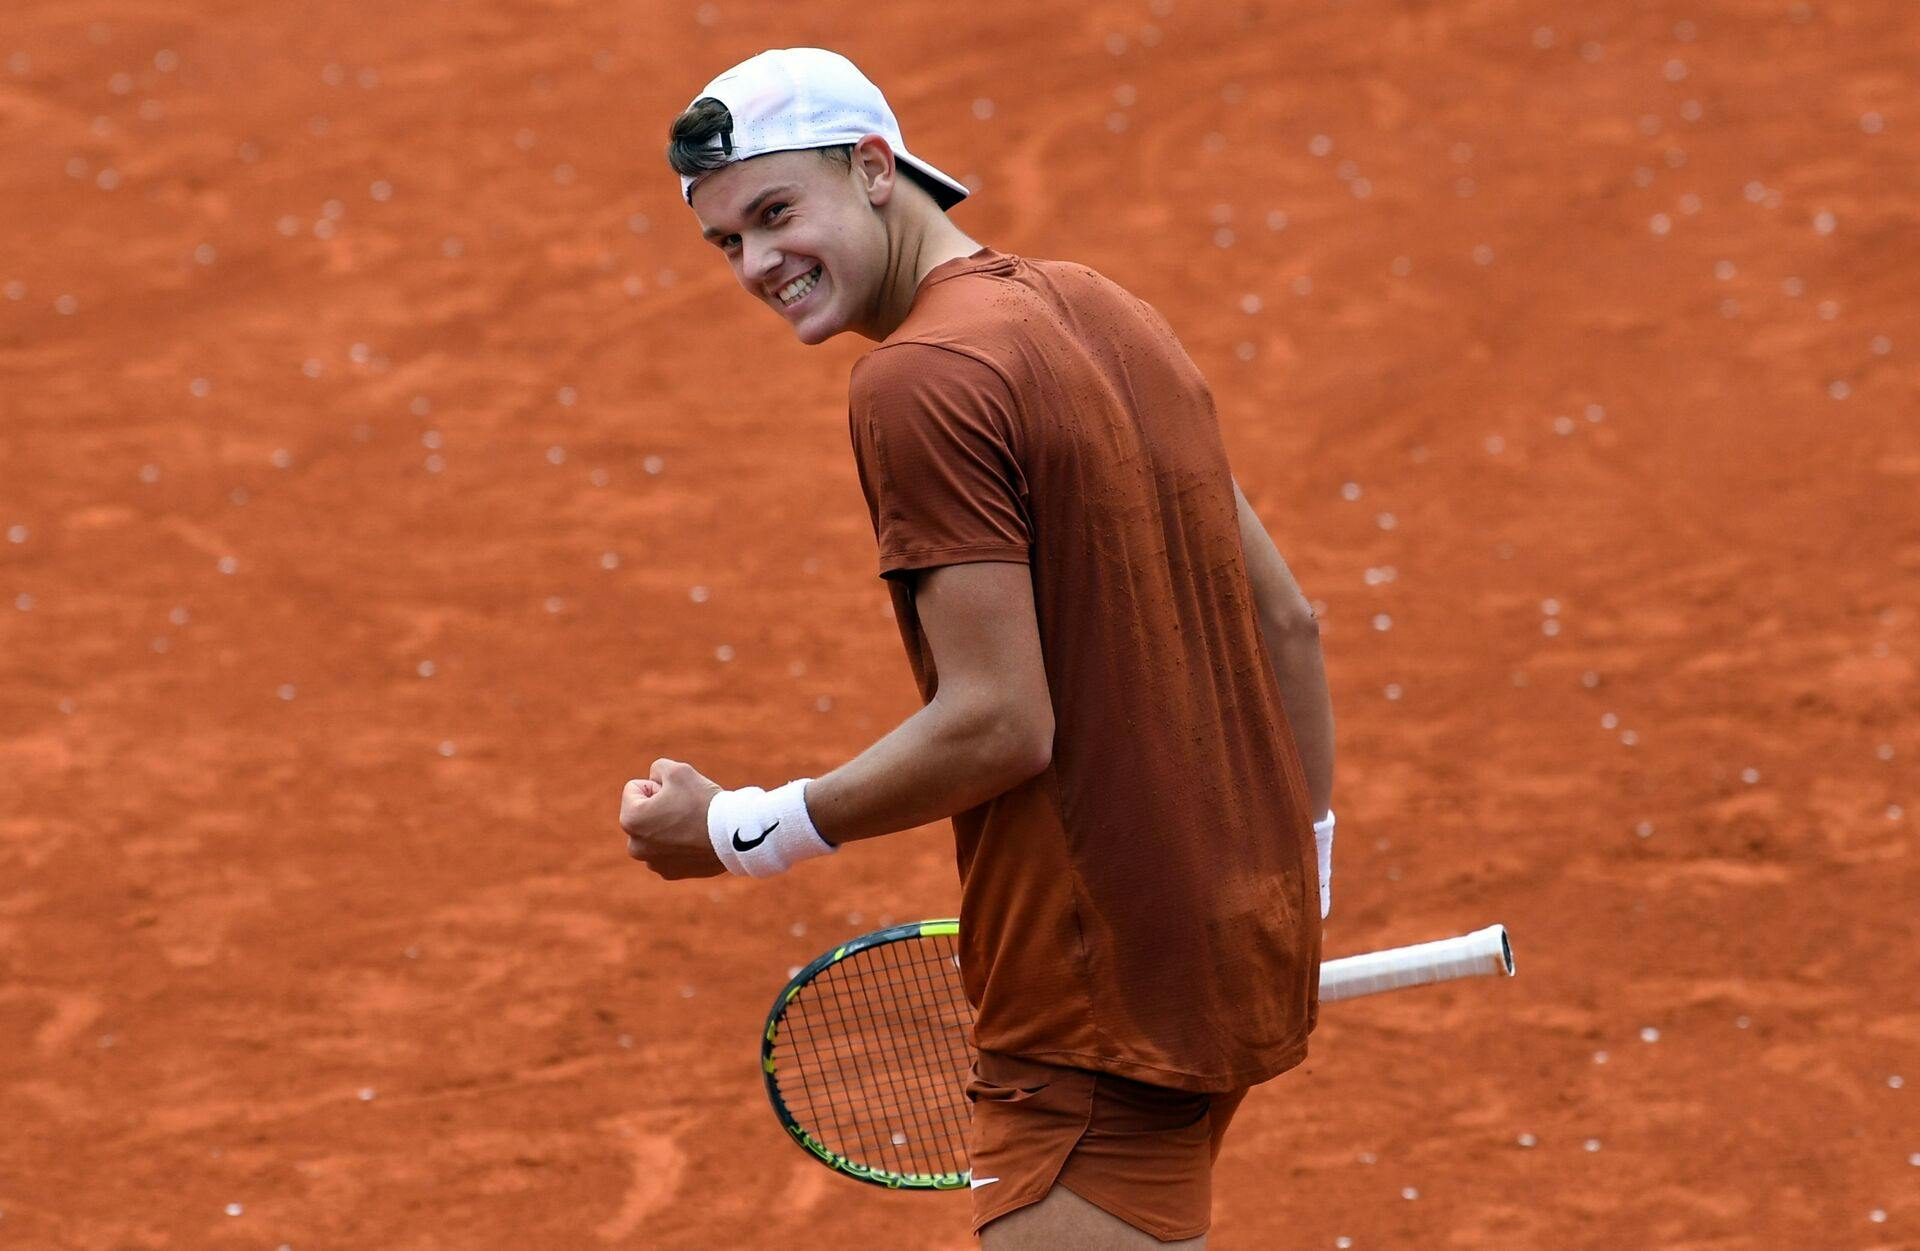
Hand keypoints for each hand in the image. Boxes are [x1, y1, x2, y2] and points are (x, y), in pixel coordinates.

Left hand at [620, 759, 725, 879]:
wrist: (734, 836)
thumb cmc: (703, 801)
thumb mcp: (677, 770)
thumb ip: (658, 768)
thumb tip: (654, 780)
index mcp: (630, 820)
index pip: (634, 789)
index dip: (658, 785)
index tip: (677, 793)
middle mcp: (635, 846)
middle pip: (643, 814)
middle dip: (659, 808)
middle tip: (686, 809)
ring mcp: (653, 863)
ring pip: (656, 834)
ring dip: (669, 827)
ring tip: (693, 825)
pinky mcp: (671, 873)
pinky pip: (670, 852)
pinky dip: (680, 845)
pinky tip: (697, 841)